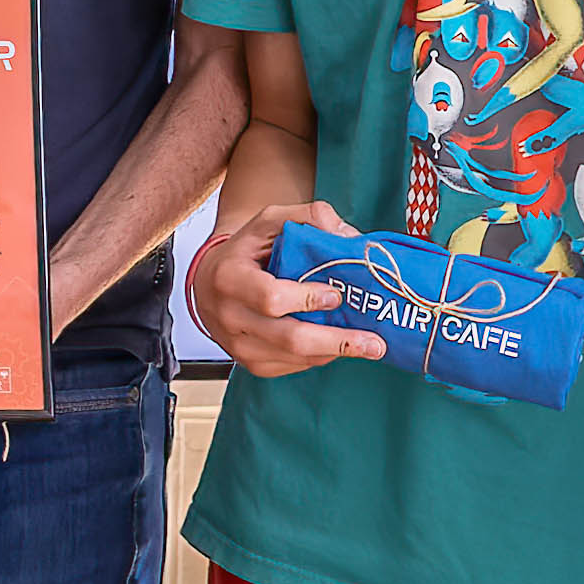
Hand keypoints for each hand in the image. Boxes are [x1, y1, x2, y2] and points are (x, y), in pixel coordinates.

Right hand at [187, 204, 383, 376]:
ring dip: (335, 352)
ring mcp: (238, 344)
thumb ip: (310, 218)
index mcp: (229, 278)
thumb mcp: (271, 220)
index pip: (270, 298)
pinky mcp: (250, 362)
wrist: (209, 280)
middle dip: (336, 341)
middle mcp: (229, 316)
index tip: (337, 295)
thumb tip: (349, 236)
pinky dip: (319, 357)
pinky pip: (291, 366)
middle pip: (289, 338)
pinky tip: (336, 346)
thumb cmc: (246, 250)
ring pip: (294, 357)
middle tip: (374, 342)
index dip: (306, 299)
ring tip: (369, 347)